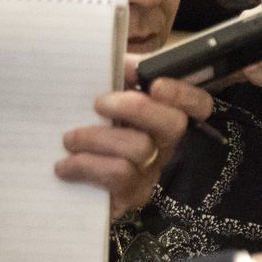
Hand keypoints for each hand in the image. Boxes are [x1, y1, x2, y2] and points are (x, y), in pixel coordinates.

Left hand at [56, 78, 211, 217]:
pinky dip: (86, 166)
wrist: (63, 180)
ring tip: (69, 139)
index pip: (198, 104)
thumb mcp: (104, 96)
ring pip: (139, 149)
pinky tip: (64, 166)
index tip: (155, 85)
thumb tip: (124, 65)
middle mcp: (165, 144)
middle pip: (172, 124)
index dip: (184, 94)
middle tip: (99, 104)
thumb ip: (117, 75)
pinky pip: (117, 176)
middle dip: (135, 108)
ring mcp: (151, 171)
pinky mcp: (132, 195)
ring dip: (97, 139)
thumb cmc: (88, 128)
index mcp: (162, 115)